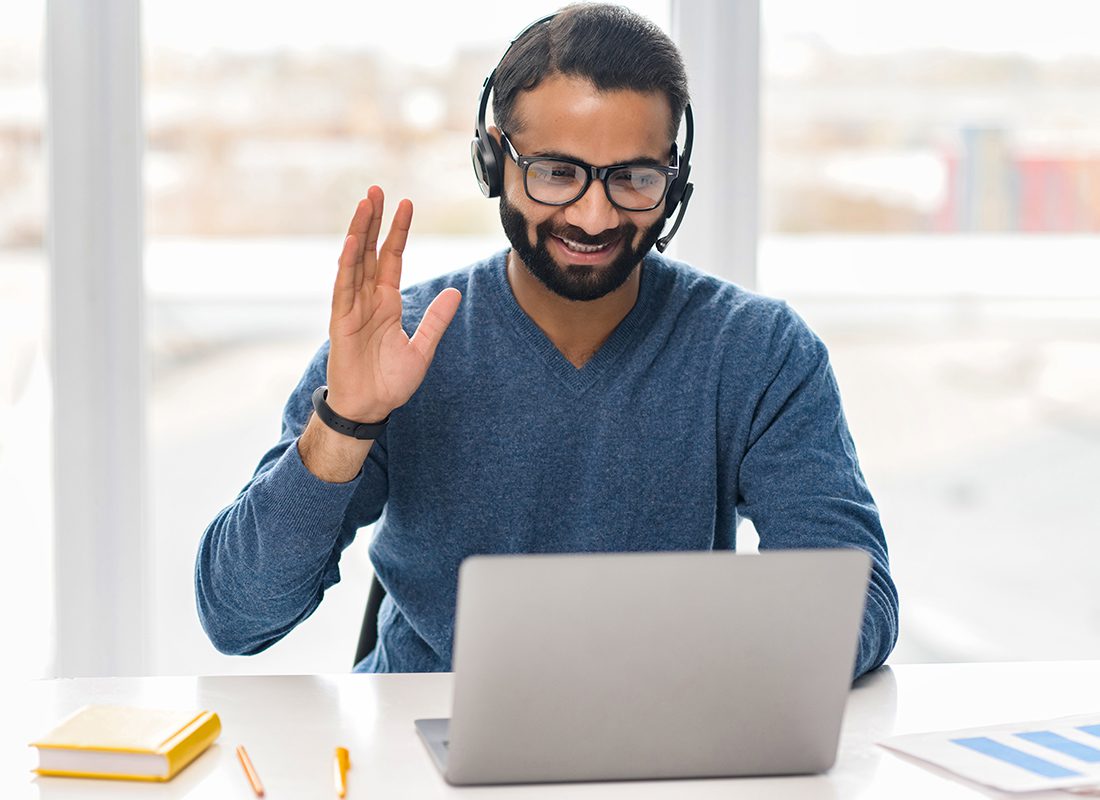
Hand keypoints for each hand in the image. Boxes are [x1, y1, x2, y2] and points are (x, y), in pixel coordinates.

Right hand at [326, 186, 460, 421]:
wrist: (369, 408)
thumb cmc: (390, 382)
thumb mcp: (422, 349)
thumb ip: (436, 320)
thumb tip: (454, 292)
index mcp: (387, 302)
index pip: (391, 258)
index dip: (398, 232)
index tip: (405, 204)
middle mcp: (367, 299)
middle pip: (369, 251)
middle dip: (373, 221)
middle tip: (376, 189)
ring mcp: (351, 308)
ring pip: (354, 261)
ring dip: (358, 232)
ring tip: (364, 203)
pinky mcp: (340, 321)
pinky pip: (343, 288)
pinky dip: (346, 264)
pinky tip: (351, 242)